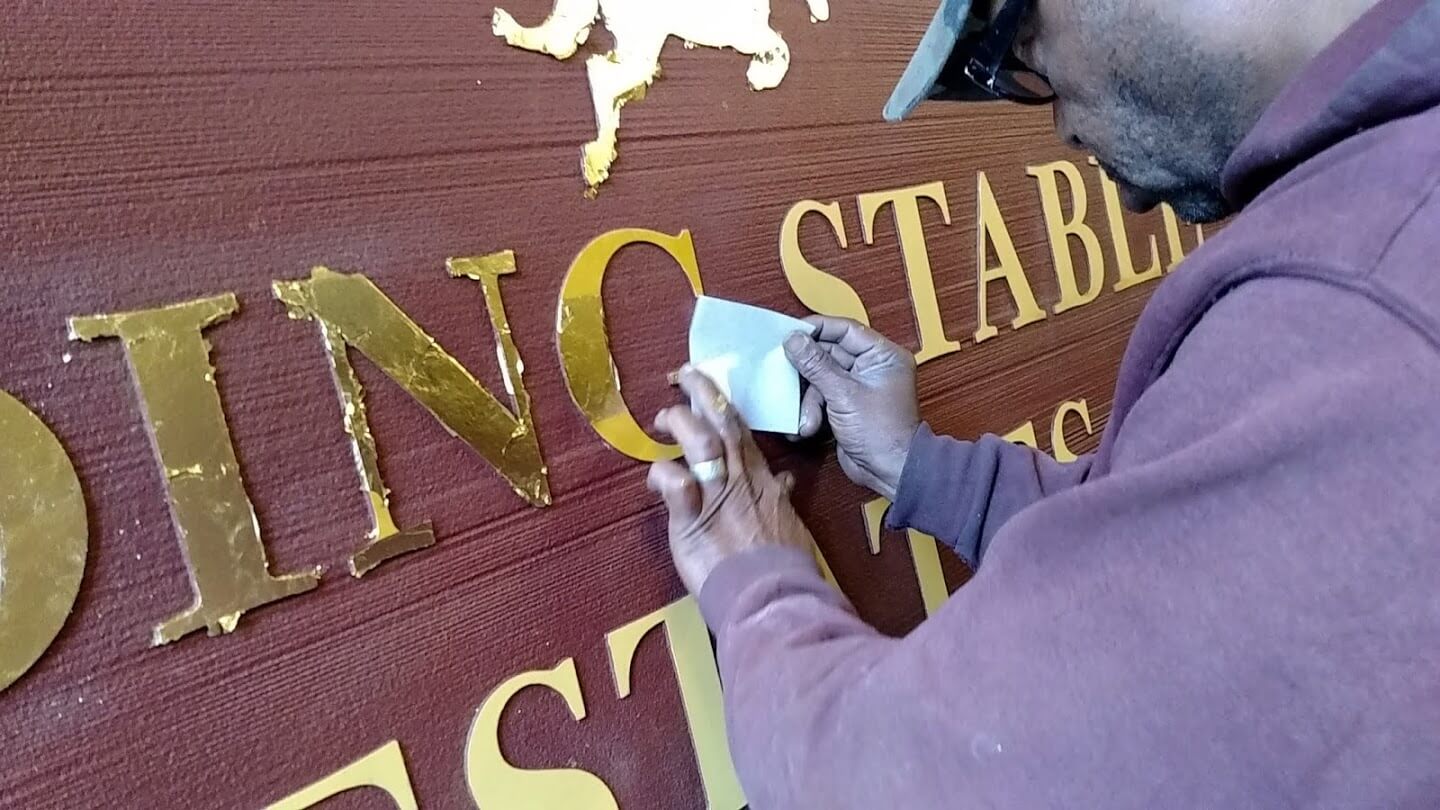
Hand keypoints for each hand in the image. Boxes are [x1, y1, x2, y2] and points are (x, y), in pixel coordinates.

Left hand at [647, 367, 816, 595]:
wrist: (776, 598)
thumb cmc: (784, 565)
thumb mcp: (788, 522)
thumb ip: (779, 497)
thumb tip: (784, 481)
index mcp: (760, 479)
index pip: (741, 428)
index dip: (722, 402)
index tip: (707, 385)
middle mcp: (739, 480)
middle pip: (722, 423)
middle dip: (703, 392)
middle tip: (684, 375)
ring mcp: (716, 497)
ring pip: (702, 442)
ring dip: (681, 422)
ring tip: (664, 418)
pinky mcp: (692, 521)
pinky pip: (676, 485)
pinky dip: (663, 475)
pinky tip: (655, 478)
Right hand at [784, 316, 918, 500]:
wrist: (890, 472)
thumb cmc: (882, 433)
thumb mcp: (843, 394)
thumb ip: (816, 365)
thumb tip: (794, 339)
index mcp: (882, 356)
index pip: (845, 330)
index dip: (817, 329)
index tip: (790, 333)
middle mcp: (872, 367)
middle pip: (829, 355)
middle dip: (808, 372)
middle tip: (786, 373)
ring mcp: (859, 387)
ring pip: (821, 379)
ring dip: (809, 399)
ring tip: (805, 418)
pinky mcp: (847, 406)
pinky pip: (822, 397)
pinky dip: (812, 411)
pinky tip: (805, 426)